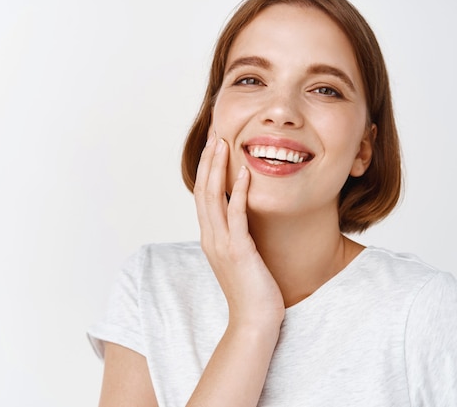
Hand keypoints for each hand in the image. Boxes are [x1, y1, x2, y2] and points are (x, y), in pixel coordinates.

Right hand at [193, 131, 284, 328]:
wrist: (253, 321)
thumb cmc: (252, 291)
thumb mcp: (240, 257)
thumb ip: (236, 236)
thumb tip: (242, 219)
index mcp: (210, 238)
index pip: (203, 195)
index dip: (206, 169)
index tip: (214, 146)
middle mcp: (211, 237)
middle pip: (203, 190)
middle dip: (208, 160)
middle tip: (215, 134)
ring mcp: (222, 244)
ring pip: (213, 197)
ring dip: (218, 168)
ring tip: (224, 143)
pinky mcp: (238, 251)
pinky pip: (235, 215)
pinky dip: (237, 192)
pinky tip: (243, 172)